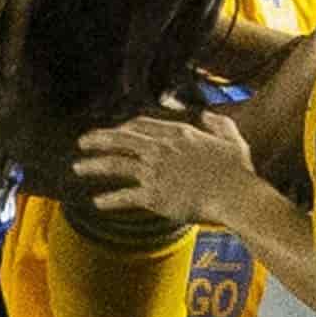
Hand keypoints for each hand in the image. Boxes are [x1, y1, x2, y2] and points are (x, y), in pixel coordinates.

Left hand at [72, 110, 262, 230]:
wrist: (236, 196)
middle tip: (82, 142)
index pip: (142, 125)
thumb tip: (206, 114)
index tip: (114, 133)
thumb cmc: (237, 171)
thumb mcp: (232, 139)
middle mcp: (162, 149)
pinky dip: (109, 199)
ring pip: (116, 165)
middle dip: (99, 139)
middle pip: (122, 139)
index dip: (124, 128)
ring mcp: (156, 172)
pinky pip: (125, 196)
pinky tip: (97, 202)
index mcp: (179, 134)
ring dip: (94, 165)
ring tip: (78, 167)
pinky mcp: (154, 196)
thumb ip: (218, 123)